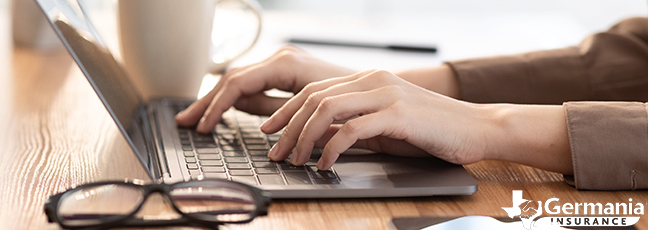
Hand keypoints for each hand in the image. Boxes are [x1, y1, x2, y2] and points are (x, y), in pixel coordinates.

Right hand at [175, 45, 354, 132]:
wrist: (375, 91)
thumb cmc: (350, 100)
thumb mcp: (309, 109)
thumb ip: (273, 109)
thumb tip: (242, 111)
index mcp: (285, 64)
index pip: (237, 83)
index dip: (216, 106)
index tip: (204, 126)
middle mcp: (280, 58)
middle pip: (232, 79)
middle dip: (207, 102)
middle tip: (185, 121)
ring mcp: (282, 63)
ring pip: (239, 80)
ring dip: (216, 100)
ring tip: (196, 118)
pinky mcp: (285, 72)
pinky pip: (252, 84)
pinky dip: (234, 99)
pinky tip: (221, 111)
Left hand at [261, 70, 493, 169]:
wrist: (477, 128)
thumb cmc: (431, 130)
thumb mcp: (383, 127)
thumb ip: (351, 127)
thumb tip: (316, 138)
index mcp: (367, 79)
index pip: (314, 90)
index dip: (286, 110)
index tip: (269, 130)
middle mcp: (373, 80)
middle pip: (314, 98)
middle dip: (287, 127)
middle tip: (275, 152)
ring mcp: (385, 94)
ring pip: (327, 110)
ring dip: (304, 138)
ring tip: (295, 160)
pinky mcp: (398, 114)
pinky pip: (352, 130)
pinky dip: (331, 148)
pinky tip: (325, 164)